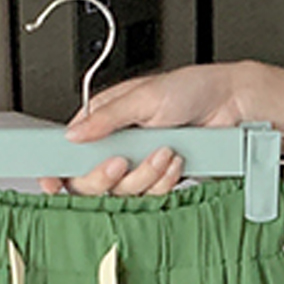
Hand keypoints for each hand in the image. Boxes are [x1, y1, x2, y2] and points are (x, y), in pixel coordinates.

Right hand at [38, 61, 253, 195]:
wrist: (230, 106)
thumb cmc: (191, 89)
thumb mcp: (143, 97)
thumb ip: (106, 117)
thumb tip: (74, 134)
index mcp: (105, 119)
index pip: (71, 149)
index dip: (60, 169)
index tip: (52, 180)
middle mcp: (119, 144)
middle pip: (91, 180)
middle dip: (106, 175)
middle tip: (122, 161)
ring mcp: (139, 165)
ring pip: (124, 192)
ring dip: (146, 174)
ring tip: (164, 150)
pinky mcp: (160, 180)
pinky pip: (152, 195)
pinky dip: (165, 180)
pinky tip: (175, 160)